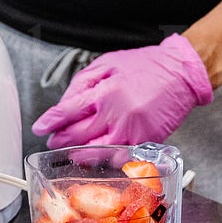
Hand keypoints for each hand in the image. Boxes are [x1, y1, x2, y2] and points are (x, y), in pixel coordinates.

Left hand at [31, 34, 212, 150]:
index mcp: (104, 91)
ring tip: (71, 152)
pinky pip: (119, 158)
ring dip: (78, 154)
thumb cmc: (147, 65)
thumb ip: (83, 81)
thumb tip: (66, 102)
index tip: (40, 128)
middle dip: (60, 139)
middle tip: (53, 140)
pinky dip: (106, 160)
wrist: (181, 72)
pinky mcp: (144, 141)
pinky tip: (98, 157)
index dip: (50, 121)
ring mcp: (130, 130)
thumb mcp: (109, 62)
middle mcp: (115, 113)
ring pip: (96, 152)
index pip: (68, 111)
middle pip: (77, 134)